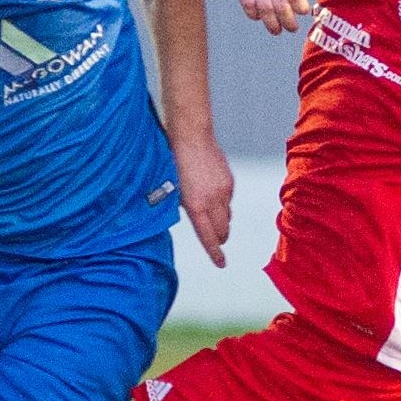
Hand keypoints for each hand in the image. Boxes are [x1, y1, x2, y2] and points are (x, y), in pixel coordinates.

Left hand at [173, 135, 233, 267]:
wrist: (191, 136)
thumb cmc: (174, 161)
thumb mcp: (171, 190)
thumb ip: (183, 208)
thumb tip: (190, 219)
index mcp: (196, 205)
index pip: (208, 237)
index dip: (215, 253)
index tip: (221, 263)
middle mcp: (213, 200)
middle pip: (222, 230)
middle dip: (219, 238)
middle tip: (215, 241)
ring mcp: (223, 190)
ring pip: (227, 216)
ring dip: (221, 221)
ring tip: (210, 216)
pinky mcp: (229, 181)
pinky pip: (228, 200)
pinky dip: (222, 204)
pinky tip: (212, 196)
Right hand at [221, 0, 316, 35]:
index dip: (300, 8)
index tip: (302, 11)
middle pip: (281, 6)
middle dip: (288, 22)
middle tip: (292, 28)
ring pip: (264, 8)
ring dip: (272, 24)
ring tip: (277, 30)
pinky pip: (247, 4)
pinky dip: (254, 14)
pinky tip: (259, 16)